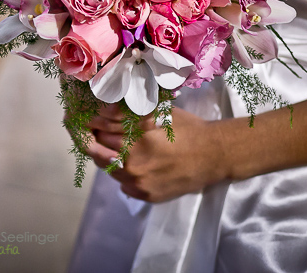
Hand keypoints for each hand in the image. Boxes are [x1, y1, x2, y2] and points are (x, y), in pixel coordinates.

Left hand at [84, 104, 228, 202]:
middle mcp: (133, 164)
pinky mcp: (147, 195)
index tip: (91, 122)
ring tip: (123, 149)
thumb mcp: (158, 114)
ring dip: (111, 159)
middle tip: (99, 136)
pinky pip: (124, 185)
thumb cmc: (187, 129)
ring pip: (110, 170)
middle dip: (98, 143)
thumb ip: (129, 115)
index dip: (95, 126)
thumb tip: (102, 111)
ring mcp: (139, 182)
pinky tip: (136, 165)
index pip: (100, 134)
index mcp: (135, 140)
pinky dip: (125, 175)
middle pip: (99, 154)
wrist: (214, 155)